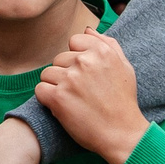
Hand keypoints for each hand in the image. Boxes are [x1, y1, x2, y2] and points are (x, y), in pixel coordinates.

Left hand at [34, 32, 145, 163]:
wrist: (122, 134)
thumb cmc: (123, 101)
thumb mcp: (124, 66)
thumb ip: (107, 44)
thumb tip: (87, 29)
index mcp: (101, 51)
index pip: (74, 42)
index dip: (77, 59)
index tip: (86, 75)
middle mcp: (85, 61)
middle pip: (59, 59)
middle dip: (66, 74)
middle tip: (81, 92)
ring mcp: (70, 78)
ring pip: (47, 74)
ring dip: (56, 87)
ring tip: (73, 100)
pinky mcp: (58, 97)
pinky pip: (40, 89)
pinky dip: (47, 99)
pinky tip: (62, 107)